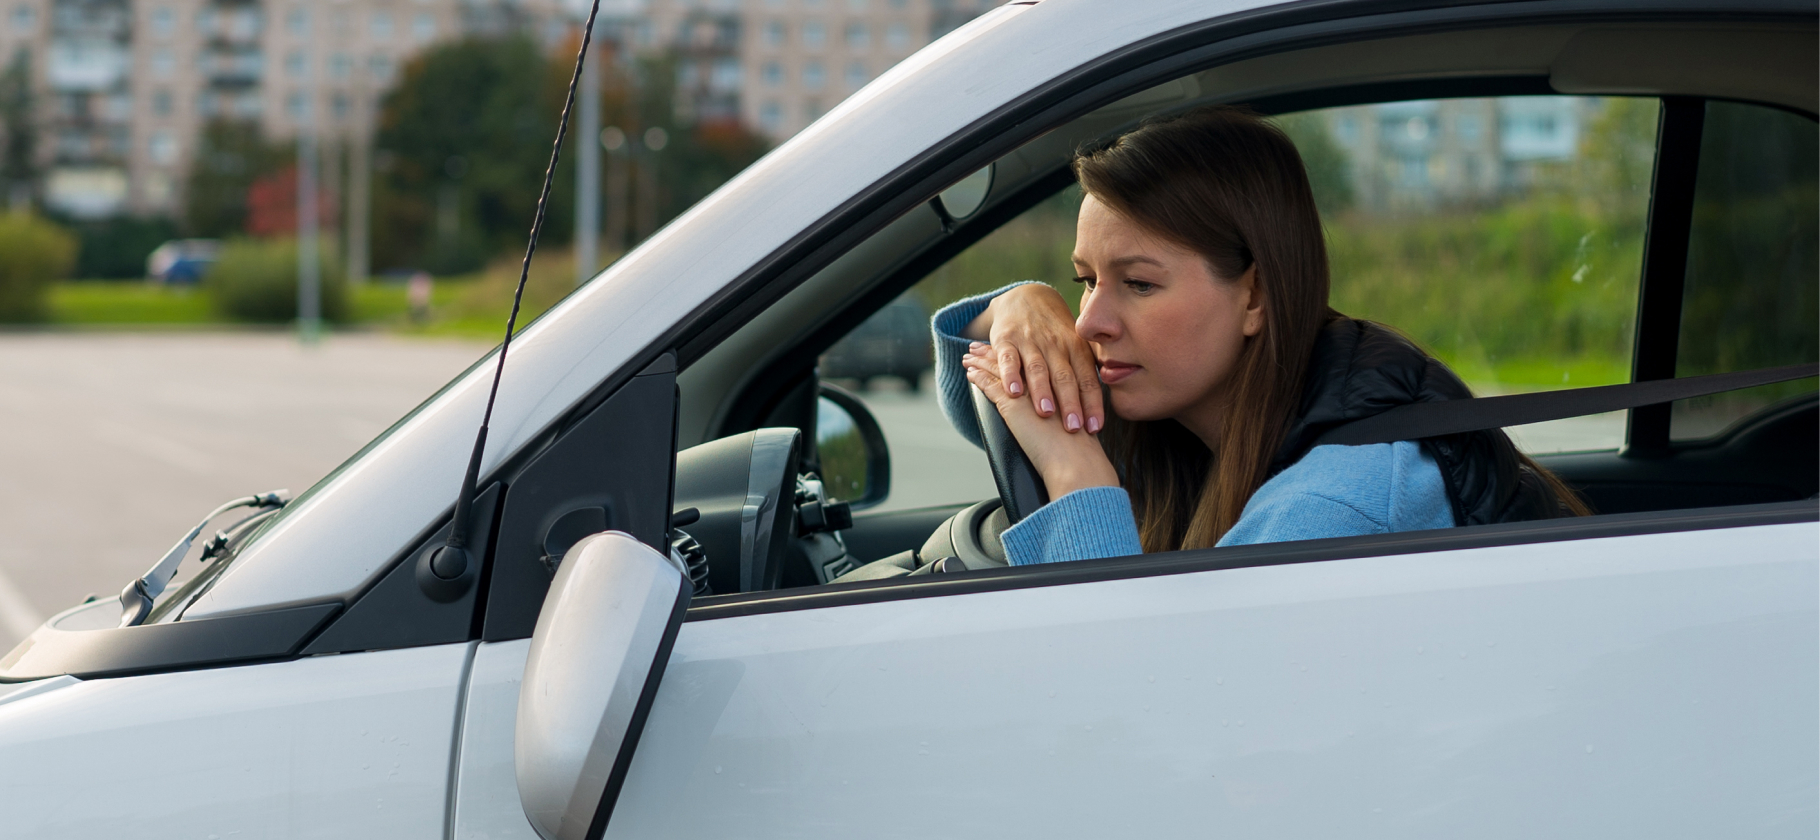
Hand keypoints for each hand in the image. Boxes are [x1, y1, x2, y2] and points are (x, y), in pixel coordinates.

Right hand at [961, 283, 1103, 433]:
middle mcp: (1056, 345)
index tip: (1094, 427)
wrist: (1025, 298)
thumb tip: (1102, 408)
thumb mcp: (1075, 346)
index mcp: (1076, 349)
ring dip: (1042, 391)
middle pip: (1065, 377)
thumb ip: (1087, 372)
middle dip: (1070, 403)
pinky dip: (1010, 375)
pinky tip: (1014, 392)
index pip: (1087, 379)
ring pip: (1038, 369)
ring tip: (1046, 413)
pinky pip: (1009, 359)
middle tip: (1074, 427)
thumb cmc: (1054, 333)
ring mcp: (1031, 342)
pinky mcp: (1006, 340)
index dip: (1092, 404)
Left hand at [963, 346, 1119, 497]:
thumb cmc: (1079, 448)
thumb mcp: (1076, 417)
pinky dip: (978, 377)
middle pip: (1016, 359)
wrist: (1075, 460)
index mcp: (1061, 378)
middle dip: (996, 352)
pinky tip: (970, 373)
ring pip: (1000, 367)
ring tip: (969, 357)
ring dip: (983, 360)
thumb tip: (1060, 410)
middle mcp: (1044, 378)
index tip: (1004, 350)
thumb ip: (1067, 406)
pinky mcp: (1012, 402)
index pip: (1033, 360)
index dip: (1018, 354)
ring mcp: (1027, 389)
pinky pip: (990, 383)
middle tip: (979, 346)